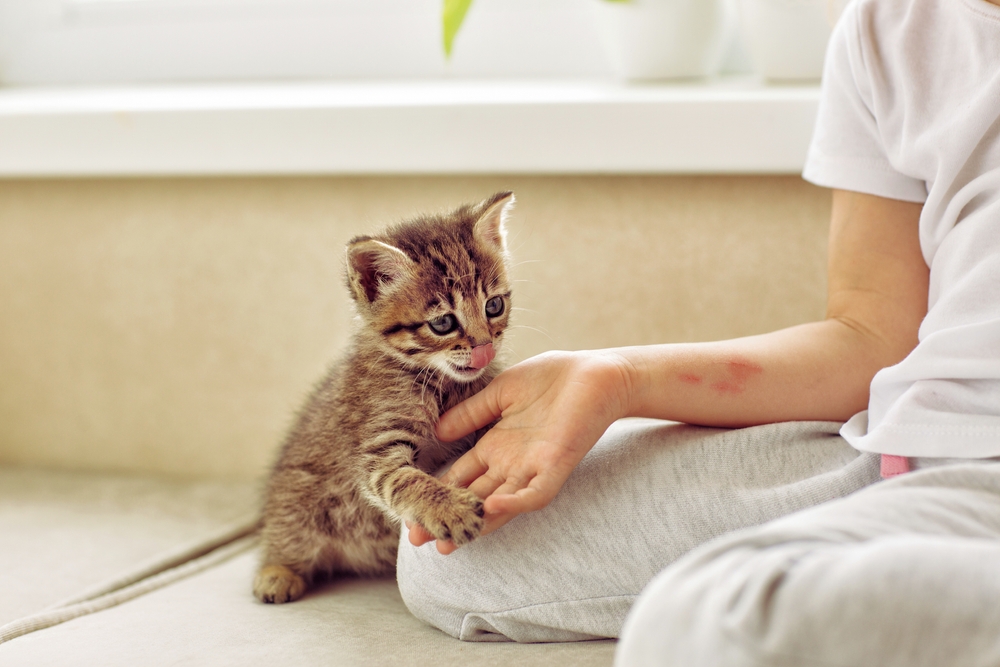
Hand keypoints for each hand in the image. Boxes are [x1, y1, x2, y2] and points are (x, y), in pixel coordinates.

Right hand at [407, 350, 635, 553]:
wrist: (597, 372)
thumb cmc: (552, 379)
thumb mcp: (500, 393)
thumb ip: (470, 414)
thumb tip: (436, 431)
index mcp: (496, 445)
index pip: (460, 476)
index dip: (436, 492)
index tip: (409, 509)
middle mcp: (511, 463)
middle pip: (473, 498)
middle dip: (447, 518)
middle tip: (418, 539)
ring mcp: (533, 467)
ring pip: (500, 505)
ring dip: (476, 523)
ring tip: (449, 541)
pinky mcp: (556, 465)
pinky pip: (534, 493)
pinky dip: (514, 503)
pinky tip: (491, 506)